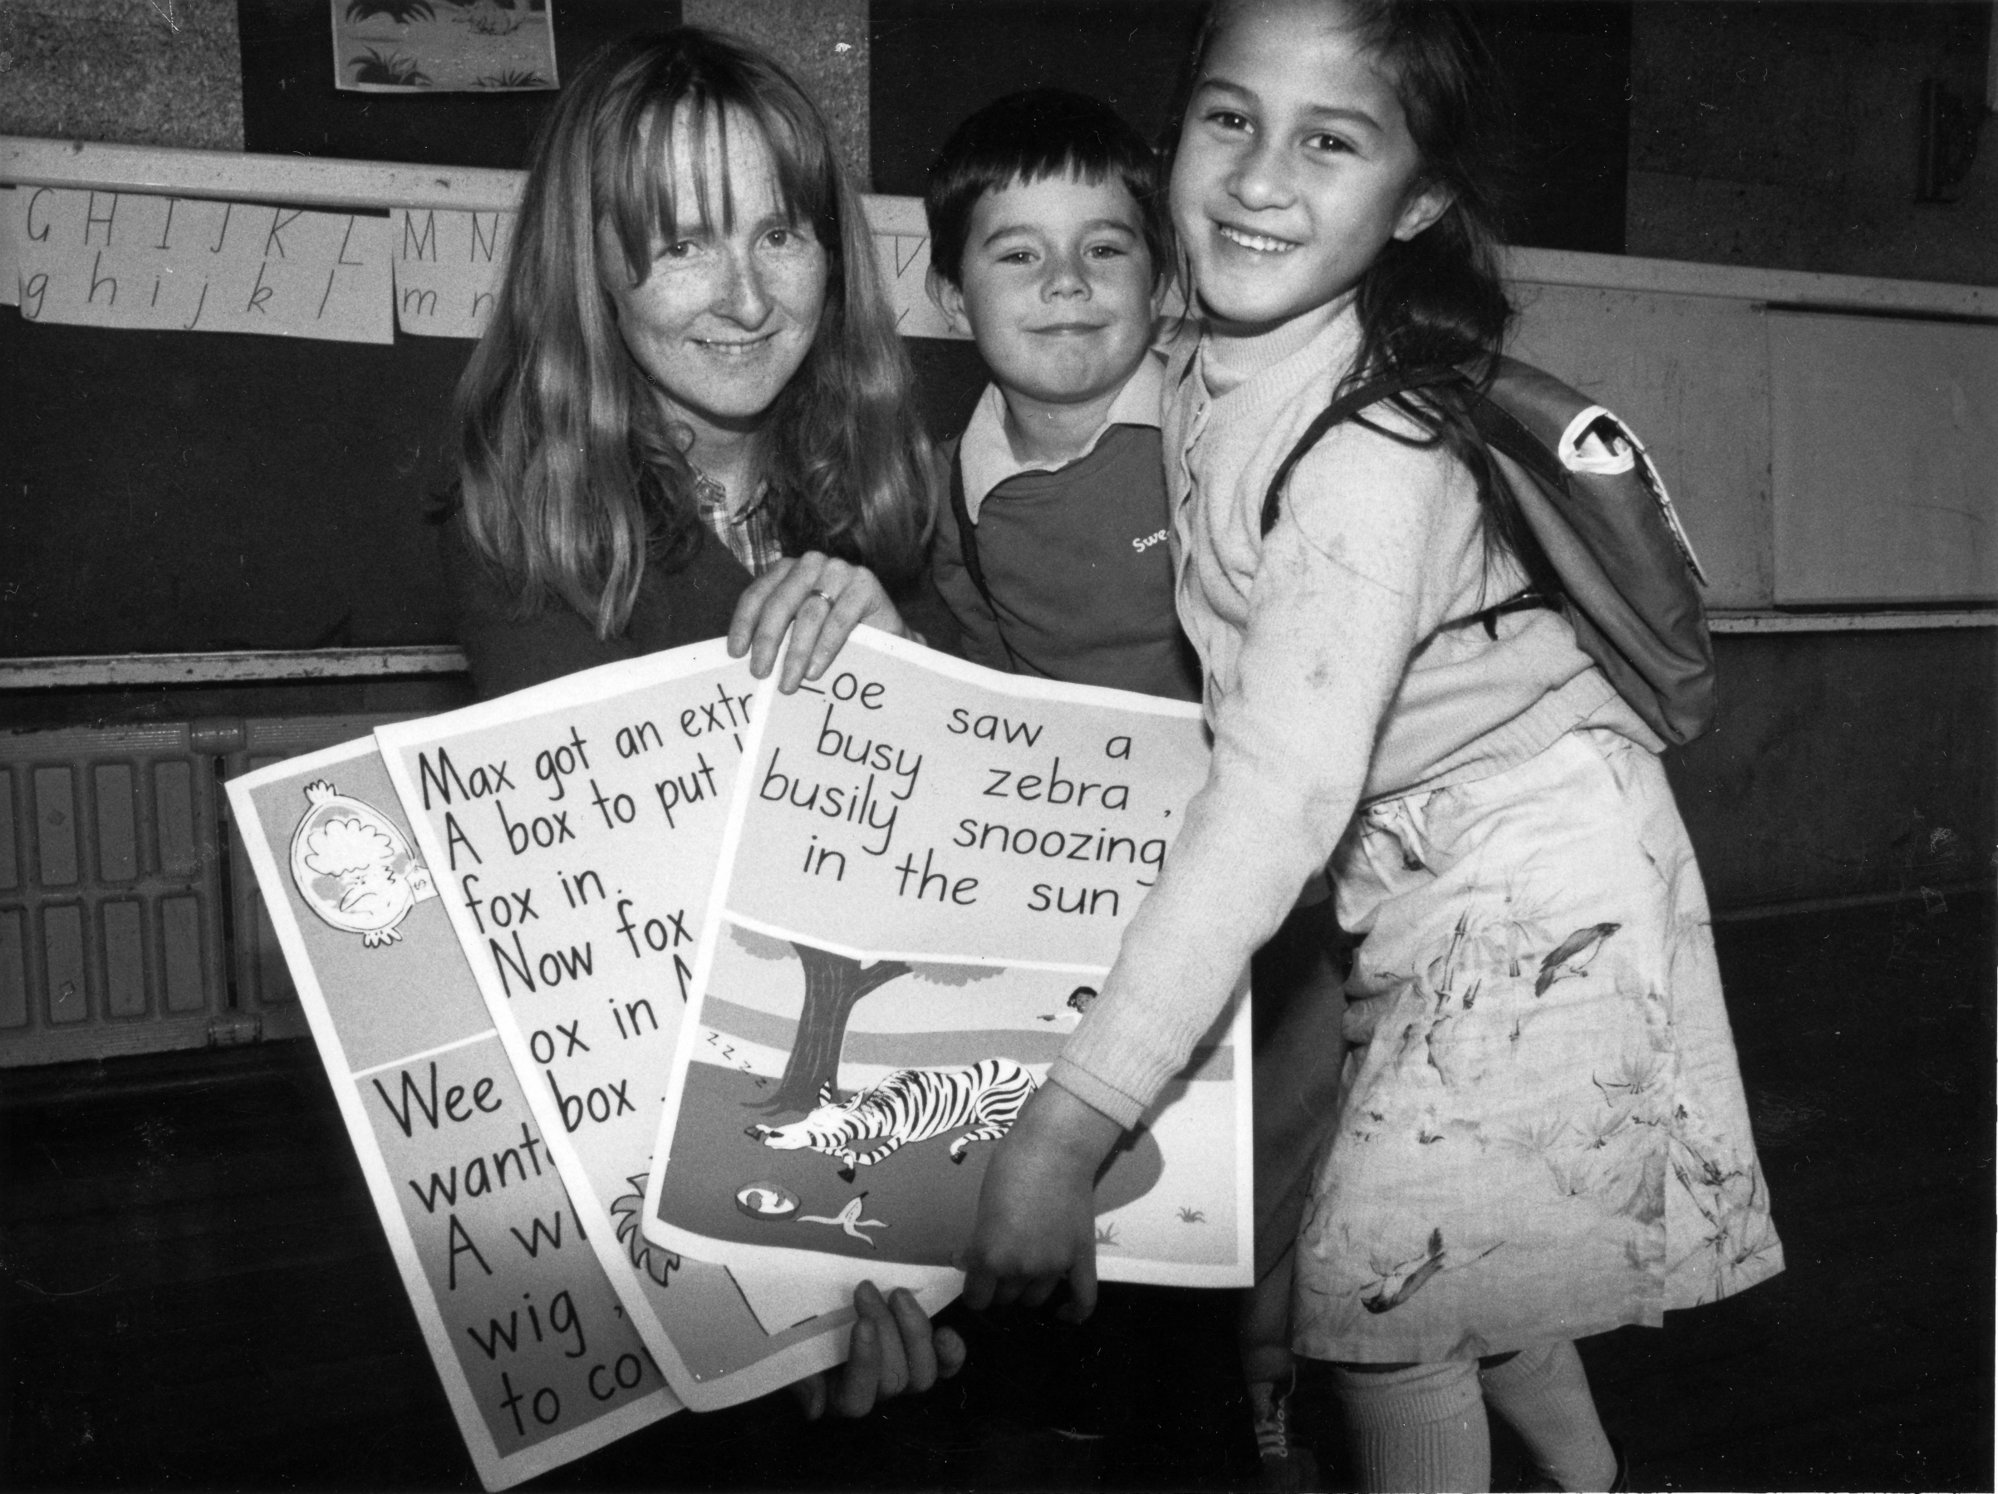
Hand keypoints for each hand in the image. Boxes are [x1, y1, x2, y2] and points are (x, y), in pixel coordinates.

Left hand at [728, 553, 908, 692]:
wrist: (886, 639)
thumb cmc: (836, 637)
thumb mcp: (800, 631)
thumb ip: (778, 634)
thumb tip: (746, 661)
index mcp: (788, 570)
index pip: (757, 594)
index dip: (744, 624)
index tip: (736, 653)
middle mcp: (811, 564)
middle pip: (780, 603)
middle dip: (767, 641)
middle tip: (759, 673)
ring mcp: (840, 570)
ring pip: (809, 613)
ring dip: (797, 652)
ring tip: (789, 682)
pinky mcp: (865, 584)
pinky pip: (840, 618)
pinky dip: (825, 647)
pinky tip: (816, 670)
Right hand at [792, 1281, 966, 1419]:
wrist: (816, 1302)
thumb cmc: (799, 1328)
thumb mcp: (789, 1349)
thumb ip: (799, 1376)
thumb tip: (815, 1408)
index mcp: (839, 1398)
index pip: (857, 1399)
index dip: (865, 1363)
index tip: (860, 1322)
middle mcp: (875, 1393)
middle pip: (893, 1379)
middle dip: (884, 1329)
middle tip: (866, 1288)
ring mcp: (903, 1376)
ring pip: (922, 1374)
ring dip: (913, 1331)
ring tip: (898, 1294)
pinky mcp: (925, 1357)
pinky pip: (946, 1366)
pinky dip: (950, 1352)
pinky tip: (946, 1331)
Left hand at [957, 1084, 1123, 1321]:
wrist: (1055, 1148)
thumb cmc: (1010, 1168)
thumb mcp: (982, 1206)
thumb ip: (977, 1242)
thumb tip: (965, 1262)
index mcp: (991, 1257)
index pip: (976, 1298)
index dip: (974, 1292)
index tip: (976, 1282)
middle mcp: (1021, 1269)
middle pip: (1006, 1299)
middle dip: (999, 1287)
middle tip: (1000, 1268)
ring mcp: (1055, 1266)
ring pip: (1036, 1298)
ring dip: (1027, 1290)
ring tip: (1024, 1273)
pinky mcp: (1082, 1257)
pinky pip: (1084, 1298)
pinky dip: (1075, 1313)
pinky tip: (1064, 1315)